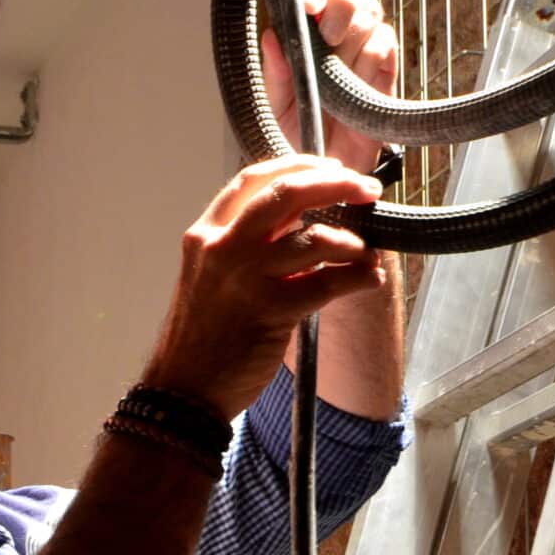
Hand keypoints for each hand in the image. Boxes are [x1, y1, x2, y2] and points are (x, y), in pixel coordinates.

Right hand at [143, 155, 386, 420]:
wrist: (185, 390)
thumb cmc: (203, 335)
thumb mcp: (212, 276)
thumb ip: (248, 243)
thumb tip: (302, 218)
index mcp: (206, 235)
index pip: (254, 179)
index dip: (298, 164)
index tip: (330, 168)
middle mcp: (223, 248)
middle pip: (288, 192)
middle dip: (337, 184)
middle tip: (366, 189)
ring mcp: (245, 279)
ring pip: (315, 237)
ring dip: (352, 242)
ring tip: (365, 252)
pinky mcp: (270, 312)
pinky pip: (327, 283)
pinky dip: (357, 277)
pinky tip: (369, 279)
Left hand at [261, 0, 399, 176]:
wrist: (327, 170)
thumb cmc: (295, 133)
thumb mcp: (275, 106)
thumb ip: (276, 72)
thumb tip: (270, 36)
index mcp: (305, 30)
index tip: (308, 6)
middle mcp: (335, 30)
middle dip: (340, 3)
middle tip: (329, 37)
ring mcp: (362, 46)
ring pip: (369, 12)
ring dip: (353, 40)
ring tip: (338, 75)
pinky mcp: (385, 67)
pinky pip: (385, 43)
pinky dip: (371, 59)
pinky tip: (358, 84)